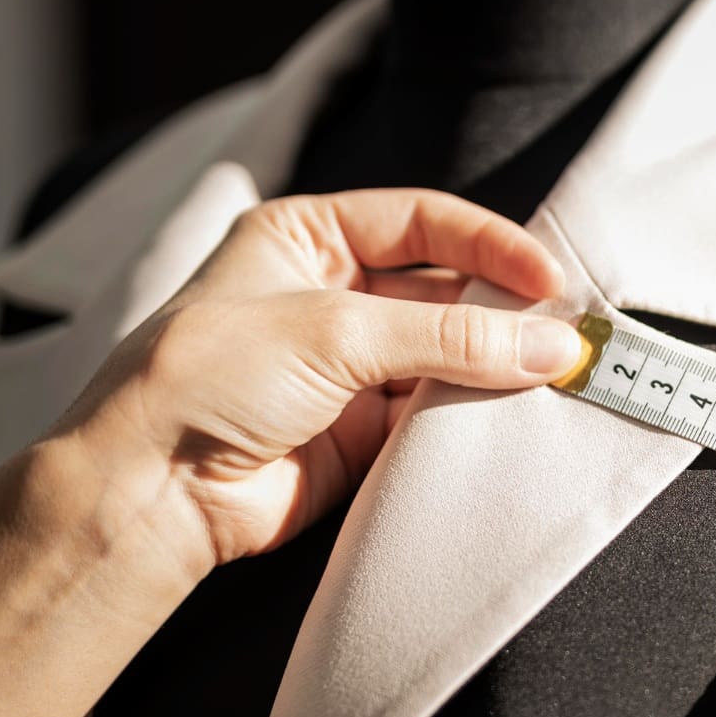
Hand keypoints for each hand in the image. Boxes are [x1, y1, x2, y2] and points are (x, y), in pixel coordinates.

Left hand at [50, 188, 581, 571]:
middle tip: (565, 335)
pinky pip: (434, 414)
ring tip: (553, 378)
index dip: (490, 245)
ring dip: (493, 366)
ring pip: (445, 355)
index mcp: (307, 236)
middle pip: (441, 289)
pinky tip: (512, 417)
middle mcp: (330, 294)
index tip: (549, 280)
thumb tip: (550, 345)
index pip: (422, 222)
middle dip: (502, 311)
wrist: (151, 494)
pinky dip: (473, 416)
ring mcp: (347, 366)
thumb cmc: (208, 379)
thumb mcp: (333, 331)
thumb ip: (448, 336)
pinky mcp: (360, 432)